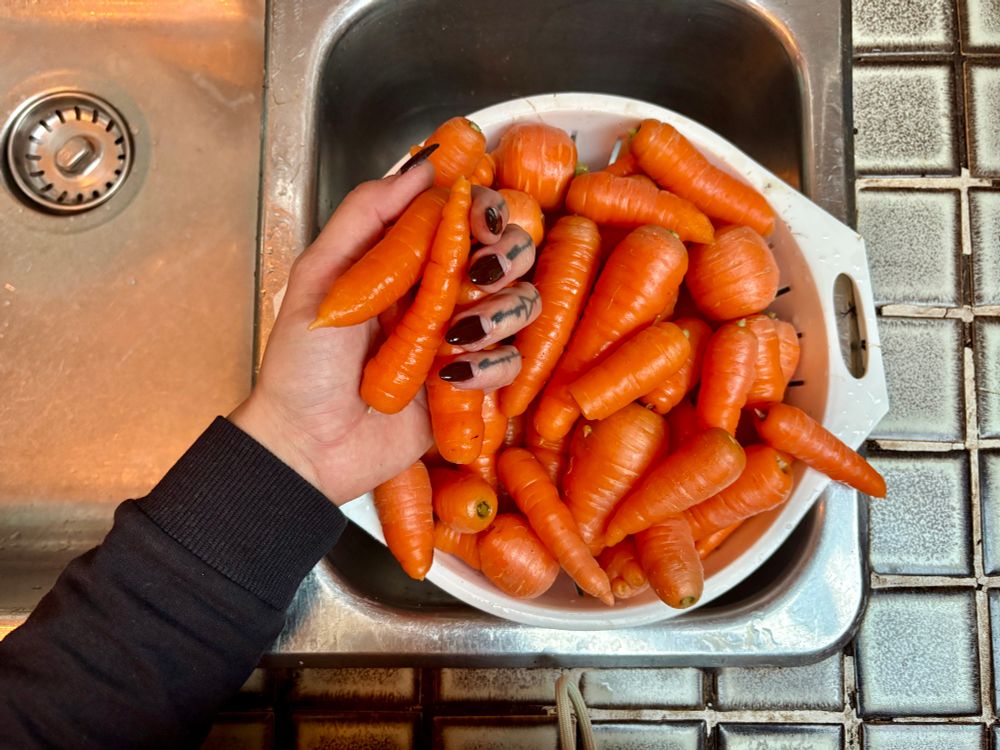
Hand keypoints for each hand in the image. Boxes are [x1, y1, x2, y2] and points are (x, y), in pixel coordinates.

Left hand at [230, 160, 538, 504]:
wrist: (308, 444)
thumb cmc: (303, 363)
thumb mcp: (321, 276)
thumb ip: (366, 215)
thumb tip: (421, 165)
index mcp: (407, 259)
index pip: (469, 215)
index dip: (489, 209)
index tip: (482, 219)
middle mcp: (442, 292)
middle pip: (512, 253)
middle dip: (507, 257)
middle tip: (477, 274)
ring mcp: (460, 339)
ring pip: (523, 305)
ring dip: (499, 314)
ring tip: (456, 335)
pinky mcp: (472, 386)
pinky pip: (511, 362)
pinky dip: (490, 366)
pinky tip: (452, 377)